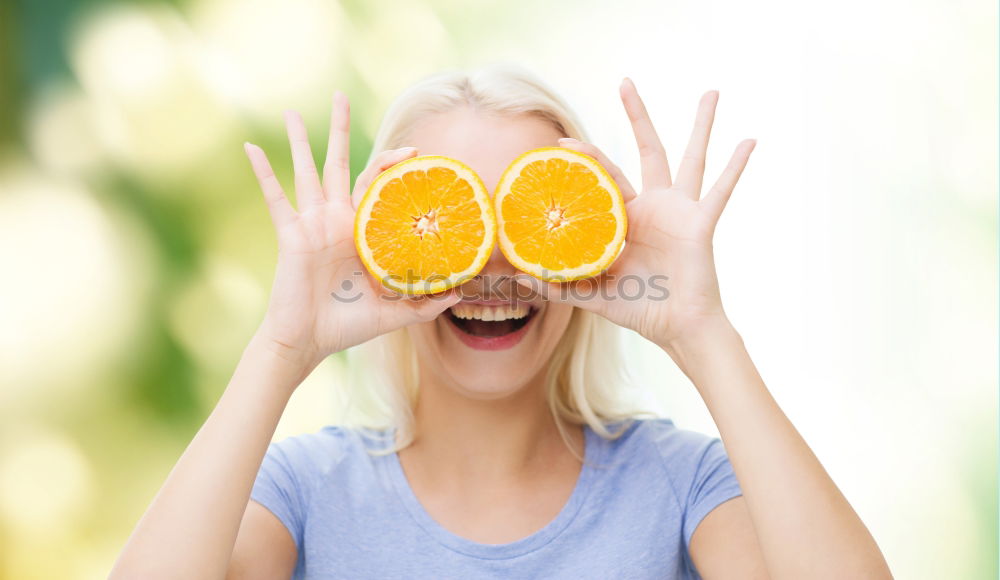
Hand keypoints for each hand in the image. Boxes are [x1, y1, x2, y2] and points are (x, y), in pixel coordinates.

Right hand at [244, 93, 460, 369]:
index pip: (379, 186)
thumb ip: (426, 302)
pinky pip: (275, 197)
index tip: (415, 150)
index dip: (394, 165)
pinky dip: (263, 172)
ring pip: (307, 171)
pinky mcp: (291, 234)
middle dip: (341, 130)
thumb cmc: (348, 326)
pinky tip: (251, 146)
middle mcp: (337, 220)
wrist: (310, 341)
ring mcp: (312, 224)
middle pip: (341, 164)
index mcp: (362, 231)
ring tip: (292, 112)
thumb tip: (462, 292)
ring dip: (300, 141)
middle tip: (341, 95)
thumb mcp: (395, 313)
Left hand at [520, 79, 754, 348]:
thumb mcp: (594, 294)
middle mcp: (654, 206)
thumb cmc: (640, 308)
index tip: (561, 143)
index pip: (603, 178)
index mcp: (627, 217)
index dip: (586, 159)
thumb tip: (520, 279)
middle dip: (637, 116)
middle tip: (625, 82)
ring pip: (691, 158)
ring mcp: (680, 211)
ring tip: (711, 92)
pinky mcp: (700, 224)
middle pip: (646, 149)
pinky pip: (720, 191)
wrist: (677, 328)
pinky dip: (735, 167)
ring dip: (701, 125)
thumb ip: (561, 285)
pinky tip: (749, 140)